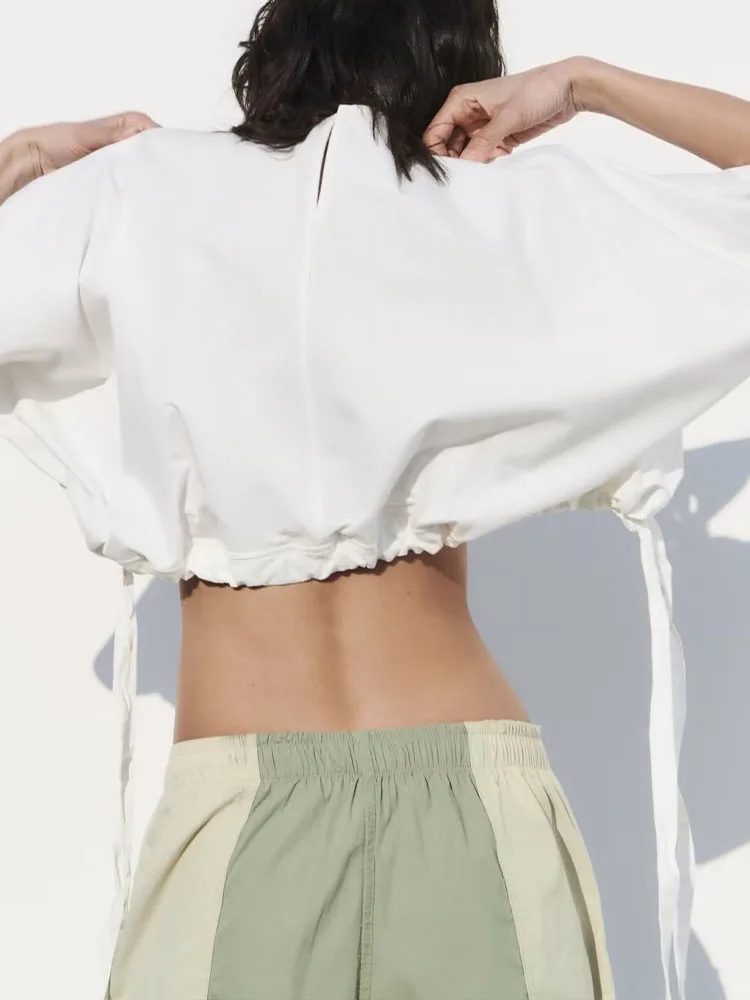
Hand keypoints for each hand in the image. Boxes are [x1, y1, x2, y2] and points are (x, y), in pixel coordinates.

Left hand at [15, 111, 159, 178]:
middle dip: (158, 161)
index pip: (152, 130)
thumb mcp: (84, 135)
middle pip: (153, 151)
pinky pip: (132, 183)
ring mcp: (121, 162)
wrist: (36, 162)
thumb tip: (134, 134)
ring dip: (147, 177)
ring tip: (153, 187)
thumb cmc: (56, 141)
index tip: (168, 156)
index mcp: (124, 125)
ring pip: (144, 168)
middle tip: (165, 176)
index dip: (162, 142)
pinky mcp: (115, 179)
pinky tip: (139, 194)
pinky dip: (136, 188)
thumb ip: (109, 135)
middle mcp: (126, 142)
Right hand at [423, 57, 590, 162]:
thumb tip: (464, 167)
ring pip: (465, 155)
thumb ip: (484, 143)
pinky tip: (496, 165)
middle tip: (466, 179)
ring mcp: (481, 127)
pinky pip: (481, 157)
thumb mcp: (508, 117)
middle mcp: (466, 114)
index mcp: (461, 101)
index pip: (435, 133)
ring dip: (472, 166)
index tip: (450, 172)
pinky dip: (486, 164)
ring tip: (483, 172)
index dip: (438, 154)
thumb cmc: (537, 91)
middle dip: (455, 163)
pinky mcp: (495, 138)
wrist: (567, 89)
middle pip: (447, 147)